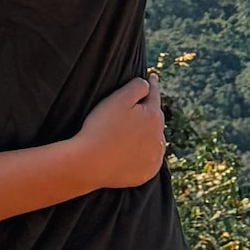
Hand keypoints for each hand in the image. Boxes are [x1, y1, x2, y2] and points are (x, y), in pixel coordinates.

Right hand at [72, 74, 165, 191]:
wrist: (91, 163)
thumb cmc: (102, 127)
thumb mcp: (118, 99)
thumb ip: (136, 87)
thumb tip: (147, 84)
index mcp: (153, 116)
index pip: (154, 95)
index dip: (152, 84)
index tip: (152, 77)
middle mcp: (159, 137)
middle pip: (156, 118)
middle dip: (151, 110)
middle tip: (145, 104)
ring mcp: (154, 157)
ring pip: (156, 140)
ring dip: (151, 133)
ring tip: (142, 130)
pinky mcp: (147, 172)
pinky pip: (151, 159)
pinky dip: (147, 153)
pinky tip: (138, 151)